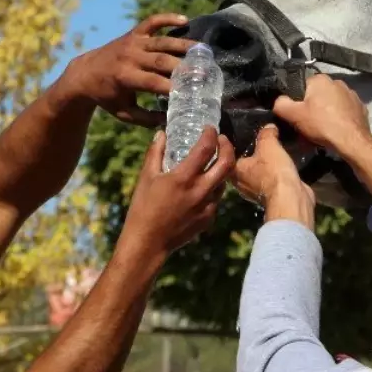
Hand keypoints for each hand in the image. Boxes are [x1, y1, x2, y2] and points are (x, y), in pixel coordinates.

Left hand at [62, 14, 196, 126]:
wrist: (85, 73)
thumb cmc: (108, 97)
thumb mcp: (124, 113)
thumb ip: (147, 118)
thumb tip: (173, 120)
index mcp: (125, 78)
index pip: (153, 82)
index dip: (173, 87)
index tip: (192, 93)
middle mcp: (129, 57)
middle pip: (161, 60)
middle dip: (183, 66)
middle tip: (205, 72)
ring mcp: (132, 42)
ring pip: (162, 41)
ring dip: (183, 45)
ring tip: (203, 51)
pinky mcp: (134, 33)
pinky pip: (152, 22)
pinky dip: (168, 18)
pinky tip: (185, 20)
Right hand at [121, 127, 233, 257]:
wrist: (149, 243)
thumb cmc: (143, 208)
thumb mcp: (146, 177)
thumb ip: (155, 153)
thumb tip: (162, 134)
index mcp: (184, 177)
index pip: (207, 148)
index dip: (211, 134)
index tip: (209, 129)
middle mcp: (200, 190)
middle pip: (227, 163)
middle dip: (228, 147)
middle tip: (222, 140)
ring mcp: (207, 206)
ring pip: (224, 181)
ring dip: (222, 168)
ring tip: (213, 162)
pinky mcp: (208, 219)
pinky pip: (216, 198)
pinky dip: (213, 187)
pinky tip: (203, 186)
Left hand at [232, 125, 314, 228]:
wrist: (290, 198)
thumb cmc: (273, 171)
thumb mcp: (268, 145)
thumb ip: (266, 134)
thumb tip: (269, 128)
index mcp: (234, 171)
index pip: (228, 154)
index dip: (230, 142)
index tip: (232, 132)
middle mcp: (241, 183)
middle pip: (243, 163)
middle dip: (249, 152)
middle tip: (255, 137)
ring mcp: (255, 191)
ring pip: (257, 172)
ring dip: (262, 163)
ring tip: (271, 148)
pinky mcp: (270, 195)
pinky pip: (269, 178)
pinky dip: (273, 171)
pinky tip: (280, 162)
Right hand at [272, 75, 371, 155]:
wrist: (351, 141)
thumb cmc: (321, 125)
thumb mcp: (293, 115)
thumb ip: (281, 104)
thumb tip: (279, 101)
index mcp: (320, 79)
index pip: (302, 85)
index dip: (297, 100)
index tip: (296, 113)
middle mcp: (337, 82)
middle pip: (318, 94)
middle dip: (312, 106)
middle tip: (308, 123)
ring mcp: (351, 94)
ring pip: (332, 102)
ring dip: (326, 111)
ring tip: (323, 128)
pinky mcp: (360, 107)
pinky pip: (344, 110)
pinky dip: (339, 117)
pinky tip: (336, 129)